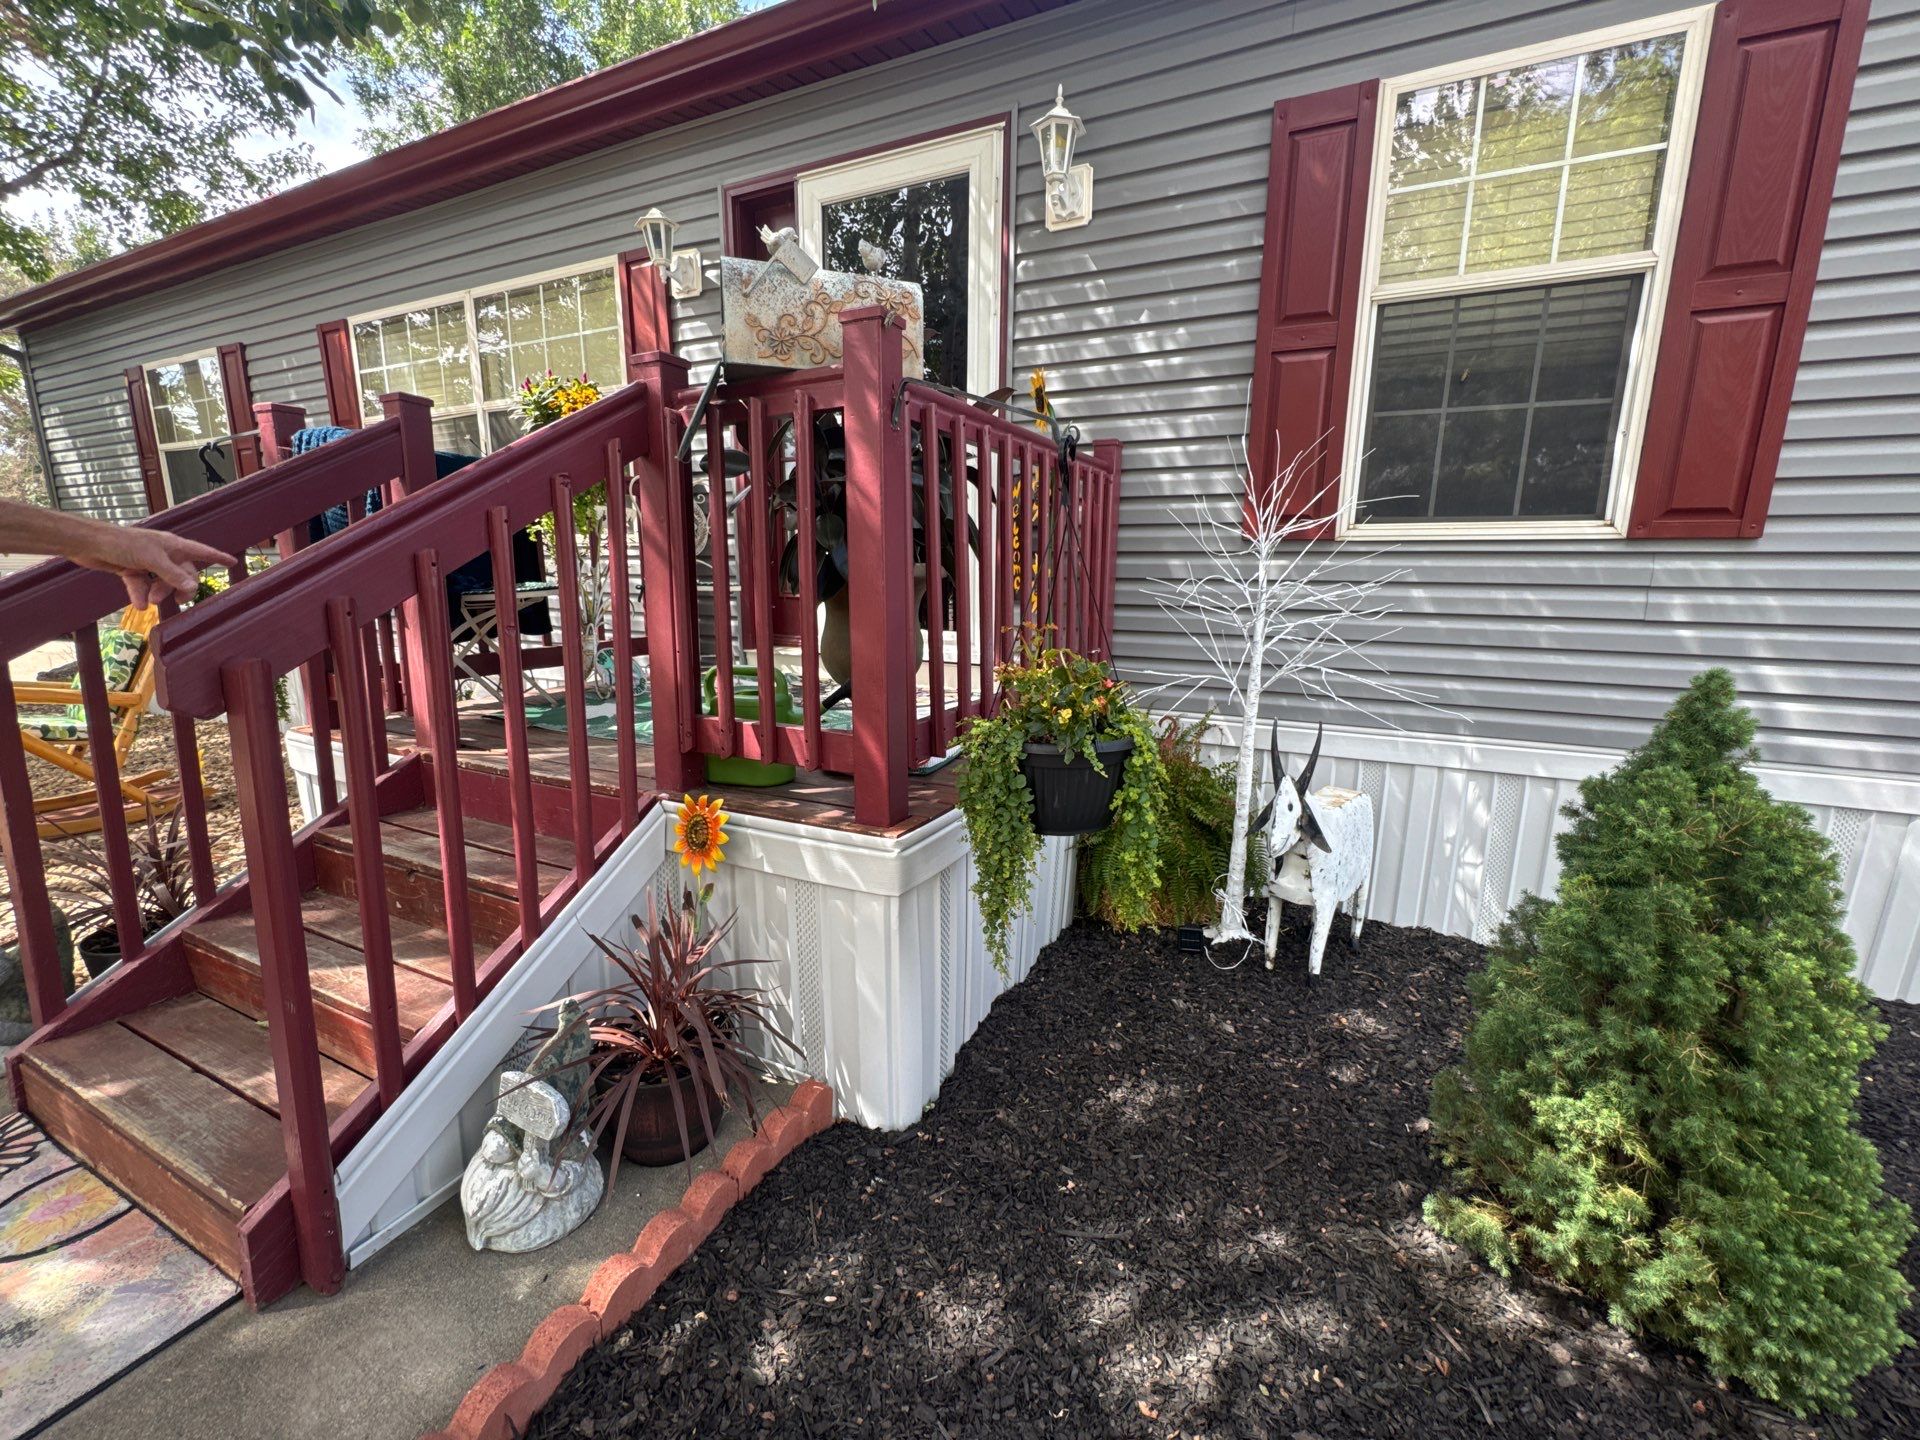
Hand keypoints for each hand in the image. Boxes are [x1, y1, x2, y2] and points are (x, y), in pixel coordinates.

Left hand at [70, 525, 237, 607]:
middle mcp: (163, 553)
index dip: (217, 557)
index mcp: (173, 545)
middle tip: (180, 600)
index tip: (232, 562)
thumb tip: (191, 586)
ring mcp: (147, 562)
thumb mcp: (152, 559)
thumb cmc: (123, 543)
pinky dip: (141, 595)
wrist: (90, 544)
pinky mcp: (132, 570)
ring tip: (150, 602)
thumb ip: (172, 574)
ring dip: (158, 593)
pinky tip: (139, 604)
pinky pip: (143, 586)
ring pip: (162, 582)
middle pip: (183, 573)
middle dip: (181, 587)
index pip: (201, 551)